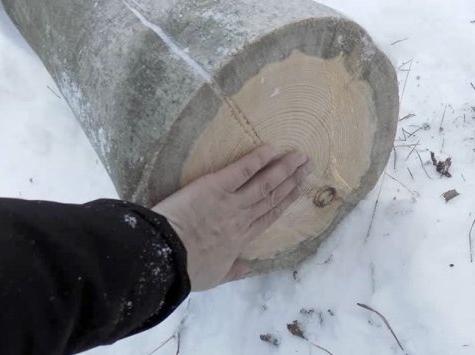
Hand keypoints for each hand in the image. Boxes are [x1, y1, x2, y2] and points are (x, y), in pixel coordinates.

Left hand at [152, 145, 312, 290]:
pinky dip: (257, 160)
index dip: (287, 200)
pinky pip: (240, 171)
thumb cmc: (187, 270)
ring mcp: (230, 202)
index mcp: (241, 239)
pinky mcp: (214, 187)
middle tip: (307, 165)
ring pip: (264, 183)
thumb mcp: (213, 277)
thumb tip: (246, 269)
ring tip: (299, 155)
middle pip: (272, 196)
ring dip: (283, 168)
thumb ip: (232, 271)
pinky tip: (270, 149)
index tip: (299, 188)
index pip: (269, 215)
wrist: (166, 258)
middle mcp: (242, 218)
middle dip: (292, 180)